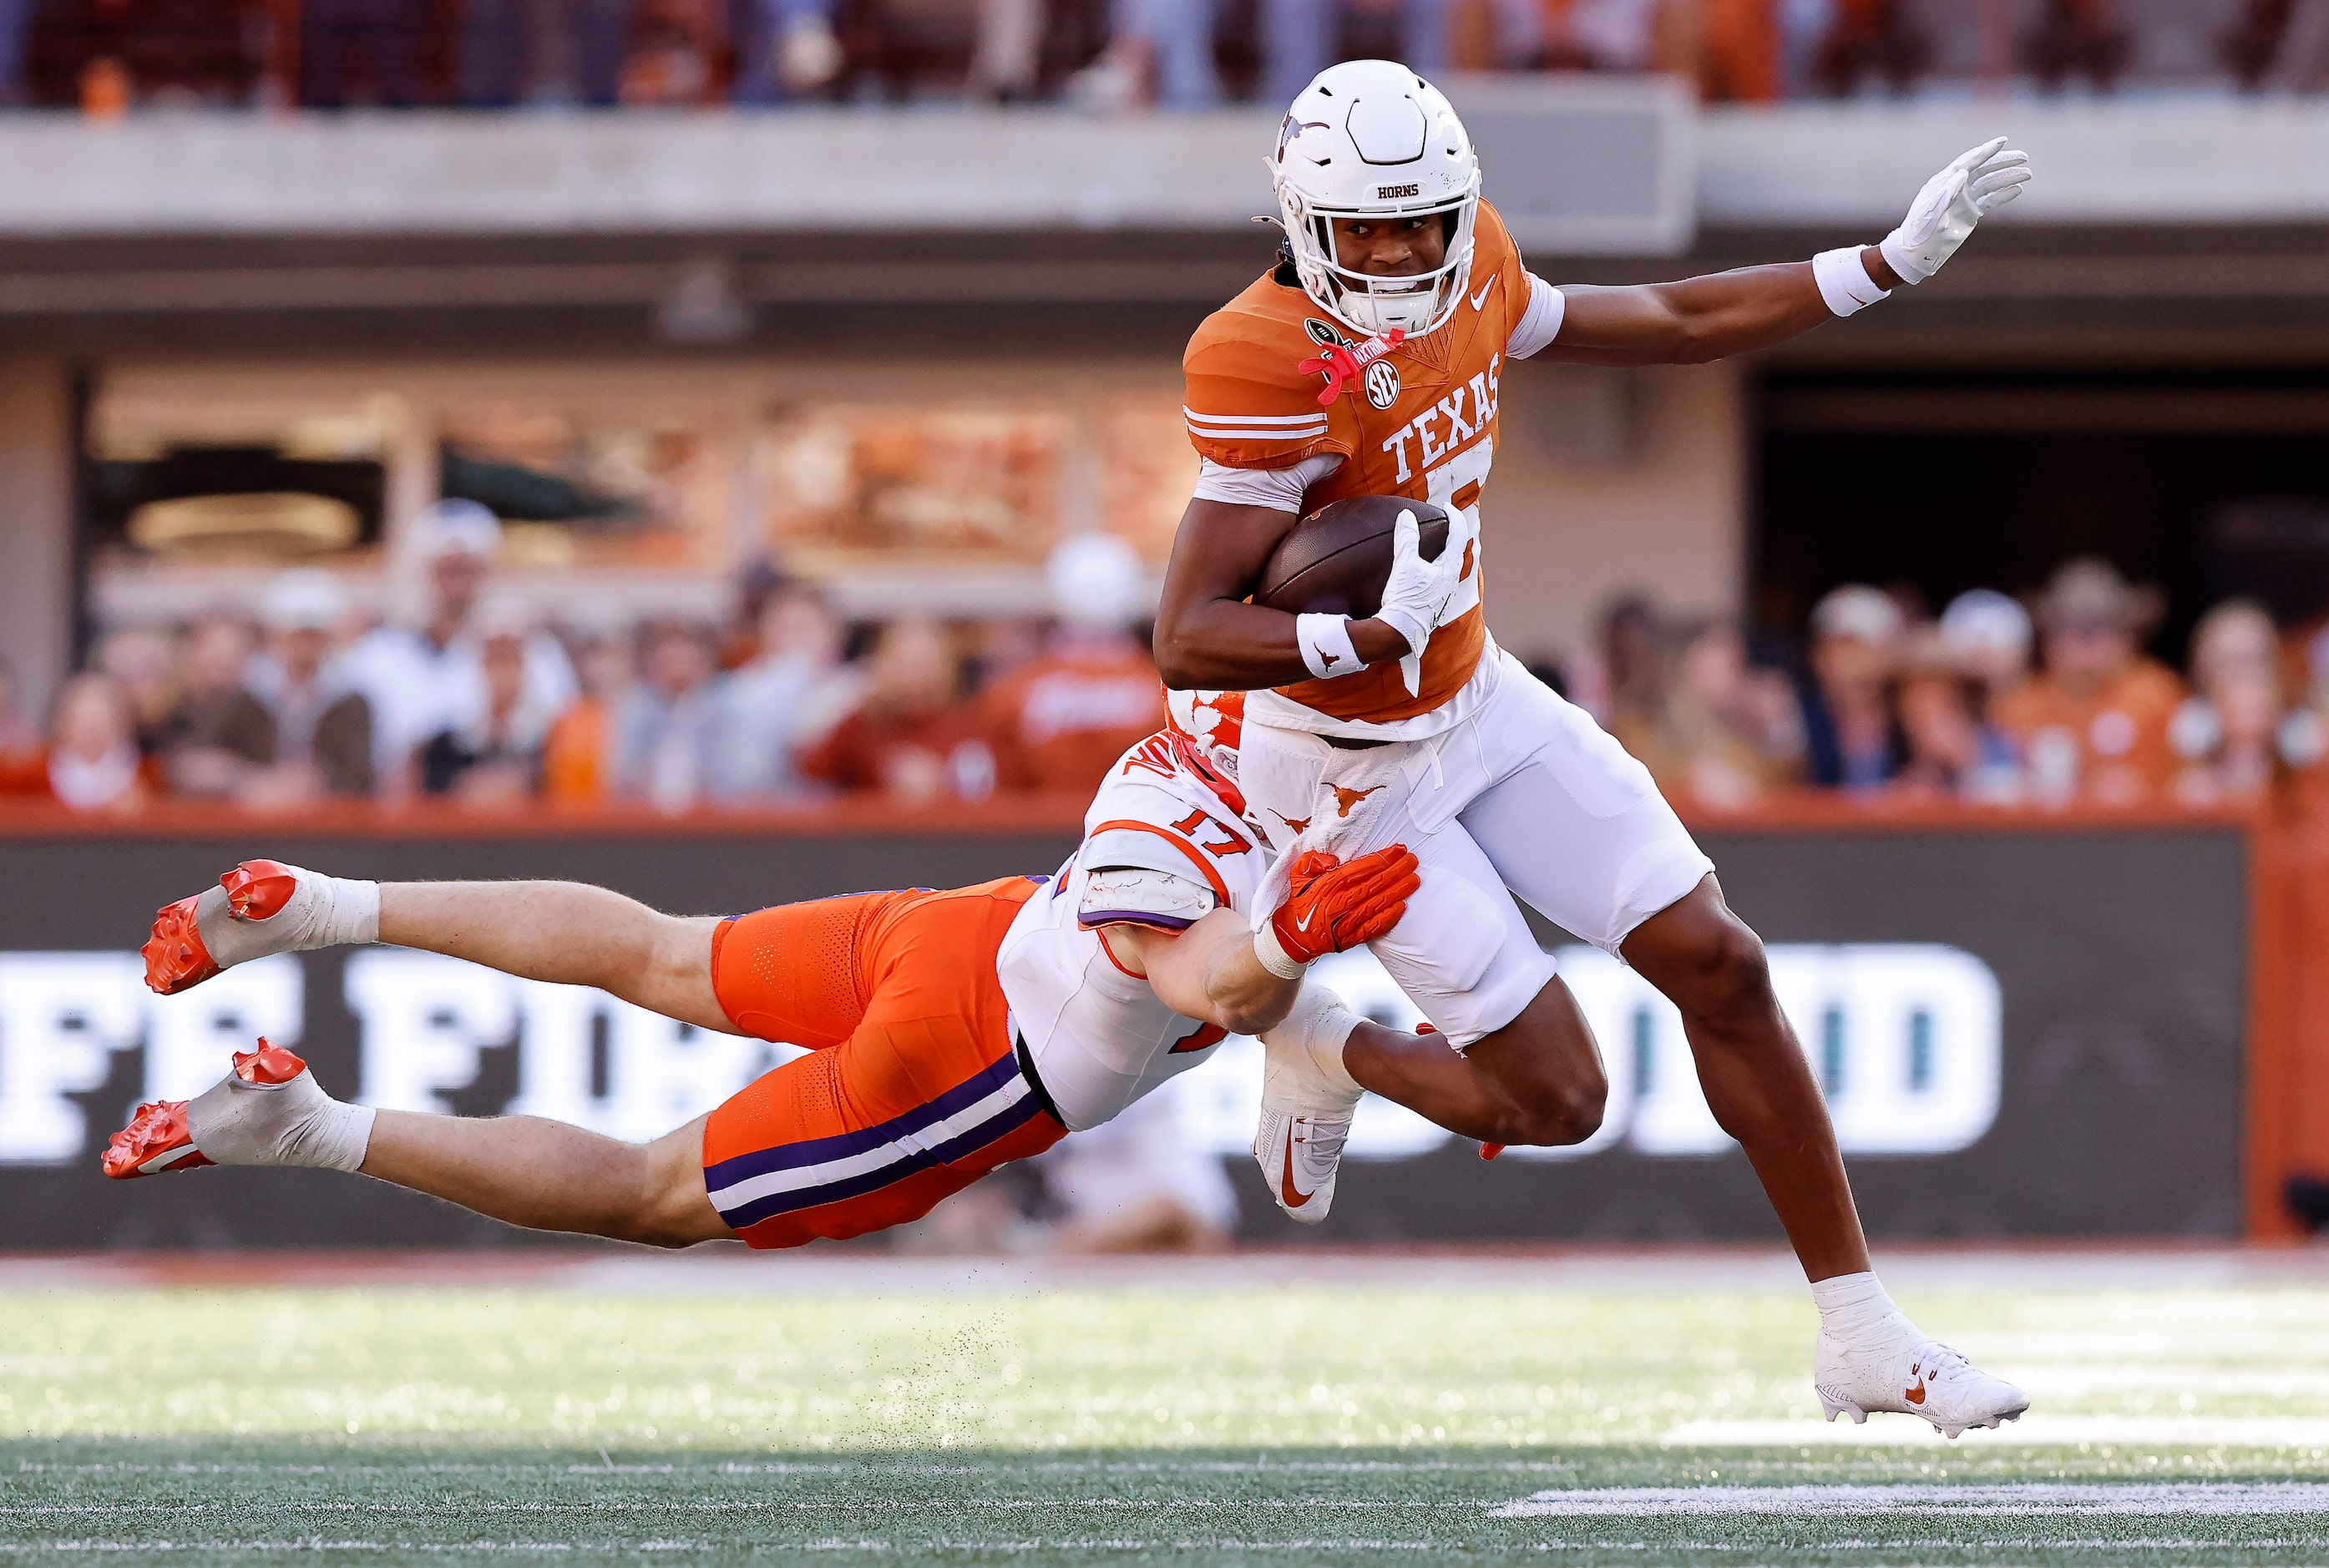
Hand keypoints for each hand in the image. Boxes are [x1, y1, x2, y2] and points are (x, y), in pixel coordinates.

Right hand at [1258, 845, 1420, 973]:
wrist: (1290, 939)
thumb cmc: (1298, 904)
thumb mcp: (1296, 875)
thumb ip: (1312, 861)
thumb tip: (1331, 859)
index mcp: (1325, 885)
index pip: (1359, 869)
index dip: (1381, 859)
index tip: (1398, 850)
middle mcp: (1336, 903)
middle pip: (1372, 885)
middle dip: (1396, 871)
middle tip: (1412, 861)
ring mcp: (1343, 923)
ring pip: (1376, 905)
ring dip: (1397, 891)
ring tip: (1413, 880)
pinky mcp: (1348, 939)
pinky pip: (1372, 928)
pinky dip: (1388, 918)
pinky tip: (1401, 908)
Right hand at [1373, 508, 1465, 696]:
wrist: (1400, 633)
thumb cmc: (1406, 599)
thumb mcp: (1404, 564)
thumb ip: (1407, 538)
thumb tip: (1406, 516)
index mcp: (1449, 569)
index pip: (1458, 536)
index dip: (1454, 517)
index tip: (1446, 507)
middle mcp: (1451, 583)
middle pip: (1458, 553)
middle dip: (1453, 536)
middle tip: (1446, 524)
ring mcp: (1444, 596)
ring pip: (1450, 569)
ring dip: (1445, 555)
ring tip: (1436, 547)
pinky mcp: (1434, 606)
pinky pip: (1440, 581)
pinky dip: (1436, 570)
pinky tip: (1424, 575)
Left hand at [1879, 137, 2029, 284]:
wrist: (1916, 253)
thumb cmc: (1919, 232)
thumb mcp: (1931, 213)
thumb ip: (1946, 192)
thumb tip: (1963, 172)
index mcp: (1944, 182)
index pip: (1968, 162)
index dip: (1985, 151)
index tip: (2002, 140)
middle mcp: (1956, 187)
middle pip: (1983, 168)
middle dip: (2003, 161)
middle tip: (2024, 157)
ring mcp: (1964, 199)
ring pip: (1990, 183)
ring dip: (2008, 177)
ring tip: (2028, 174)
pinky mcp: (1970, 212)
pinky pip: (1990, 200)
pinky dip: (2004, 194)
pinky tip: (2017, 189)